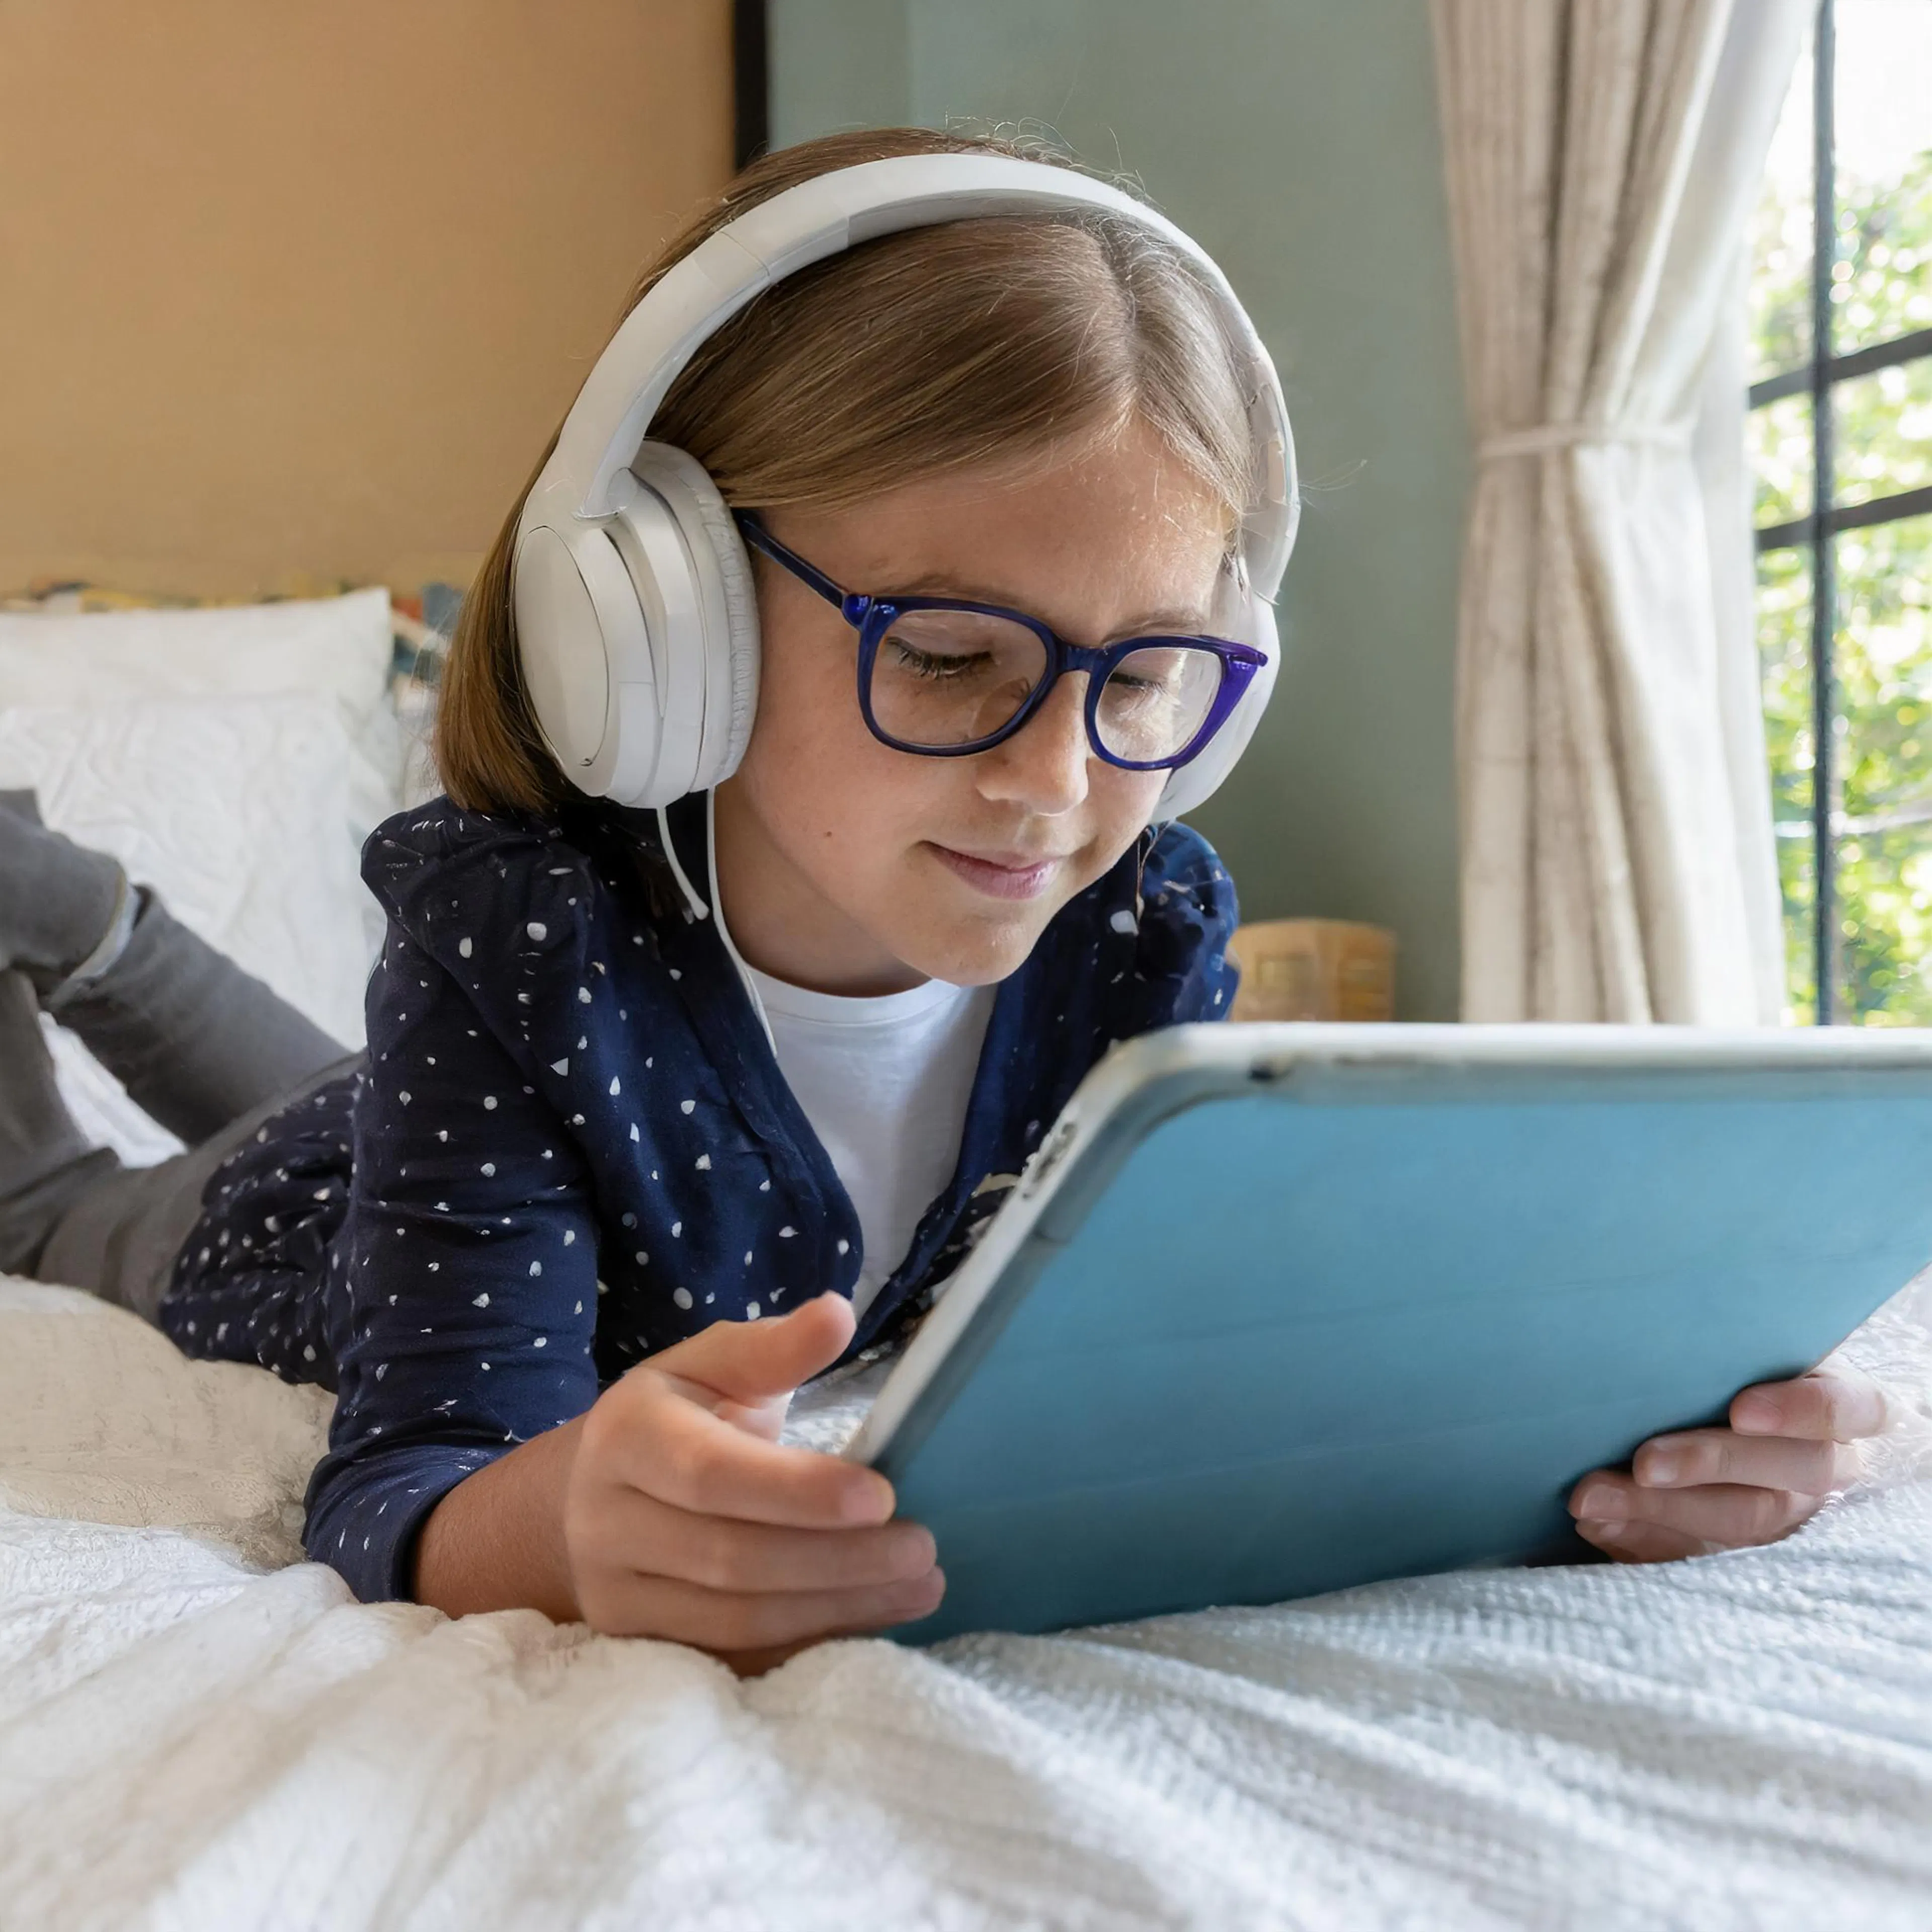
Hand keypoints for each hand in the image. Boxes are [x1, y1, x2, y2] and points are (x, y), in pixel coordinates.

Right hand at [561, 1291, 942, 1667]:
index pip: (711, 1474)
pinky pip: (732, 1659)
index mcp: (624, 1436)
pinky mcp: (636, 1646)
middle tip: (923, 1549)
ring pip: (734, 1620)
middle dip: (837, 1560)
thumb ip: (773, 1348)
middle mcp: (604, 1521)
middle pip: (730, 1558)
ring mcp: (614, 1594)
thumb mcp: (713, 1365)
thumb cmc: (677, 1415)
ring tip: (919, 1586)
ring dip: (836, 1608)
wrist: (593, 1491)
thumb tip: (837, 1314)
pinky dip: (807, 1644)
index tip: (882, 1496)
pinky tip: (870, 1620)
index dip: (798, 1492)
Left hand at [1567, 1363, 1891, 1562]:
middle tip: (1642, 1463)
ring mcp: (1799, 1512)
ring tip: (1593, 1499)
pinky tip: (1600, 1524)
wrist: (1756, 1419)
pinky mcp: (1755, 1548)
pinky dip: (1648, 1538)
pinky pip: (1705, 1554)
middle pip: (1790, 1472)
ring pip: (1745, 1520)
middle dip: (1709, 1464)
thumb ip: (1723, 1349)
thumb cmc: (1746, 1365)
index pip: (1851, 1408)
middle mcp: (1832, 1464)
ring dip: (1662, 1510)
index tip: (1740, 1410)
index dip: (1803, 1410)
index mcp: (1849, 1405)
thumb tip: (1641, 1350)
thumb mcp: (1750, 1349)